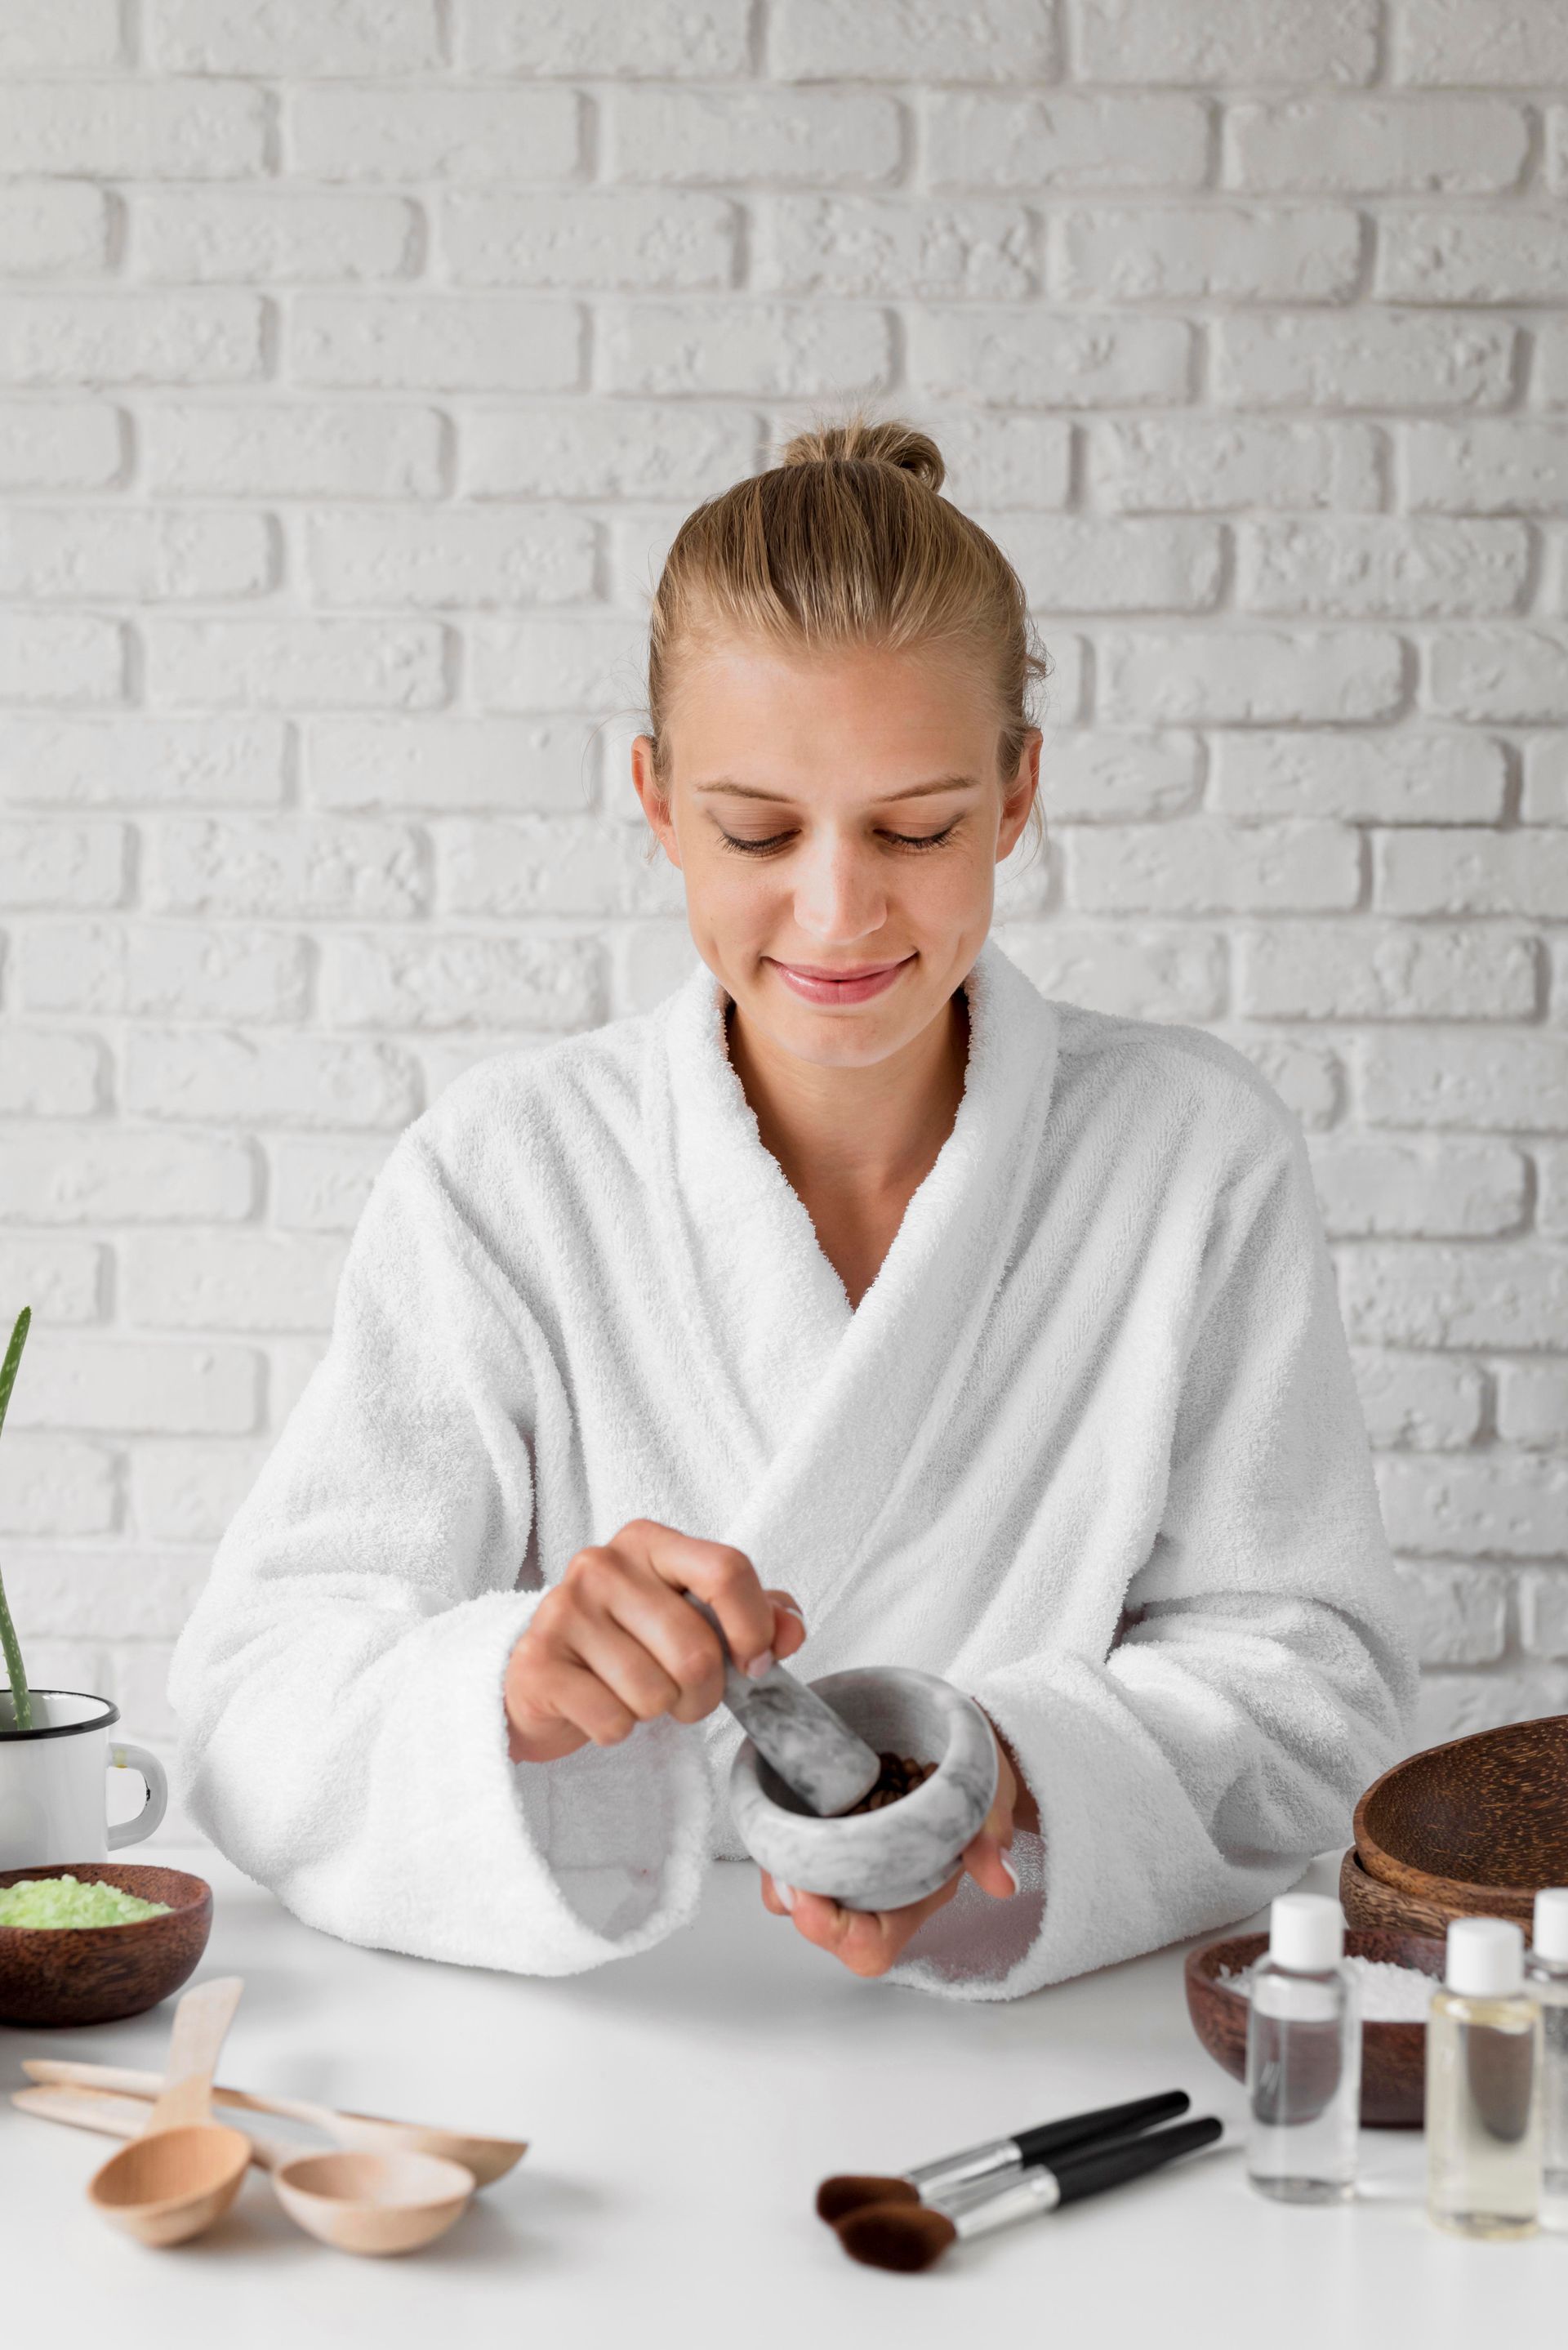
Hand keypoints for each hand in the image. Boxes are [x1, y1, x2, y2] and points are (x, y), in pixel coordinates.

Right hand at [504, 1517, 805, 1764]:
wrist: (546, 1680)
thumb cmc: (632, 1643)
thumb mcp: (697, 1617)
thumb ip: (756, 1616)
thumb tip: (791, 1630)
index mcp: (649, 1542)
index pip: (727, 1570)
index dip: (754, 1628)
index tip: (755, 1663)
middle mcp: (602, 1565)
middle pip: (697, 1650)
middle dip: (704, 1694)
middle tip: (686, 1696)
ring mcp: (563, 1610)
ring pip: (656, 1692)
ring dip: (658, 1712)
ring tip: (636, 1695)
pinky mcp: (537, 1663)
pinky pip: (613, 1720)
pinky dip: (617, 1730)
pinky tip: (600, 1707)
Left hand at [759, 1711, 1027, 1978]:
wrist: (957, 1747)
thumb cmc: (975, 1785)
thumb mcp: (989, 1803)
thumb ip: (990, 1840)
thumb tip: (1001, 1882)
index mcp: (911, 1899)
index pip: (868, 1947)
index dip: (834, 1933)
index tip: (809, 1896)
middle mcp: (871, 1890)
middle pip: (818, 1922)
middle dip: (791, 1894)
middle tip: (780, 1848)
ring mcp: (843, 1862)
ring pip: (792, 1886)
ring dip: (775, 1862)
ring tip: (775, 1822)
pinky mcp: (821, 1829)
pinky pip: (784, 1846)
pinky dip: (774, 1830)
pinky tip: (776, 1797)